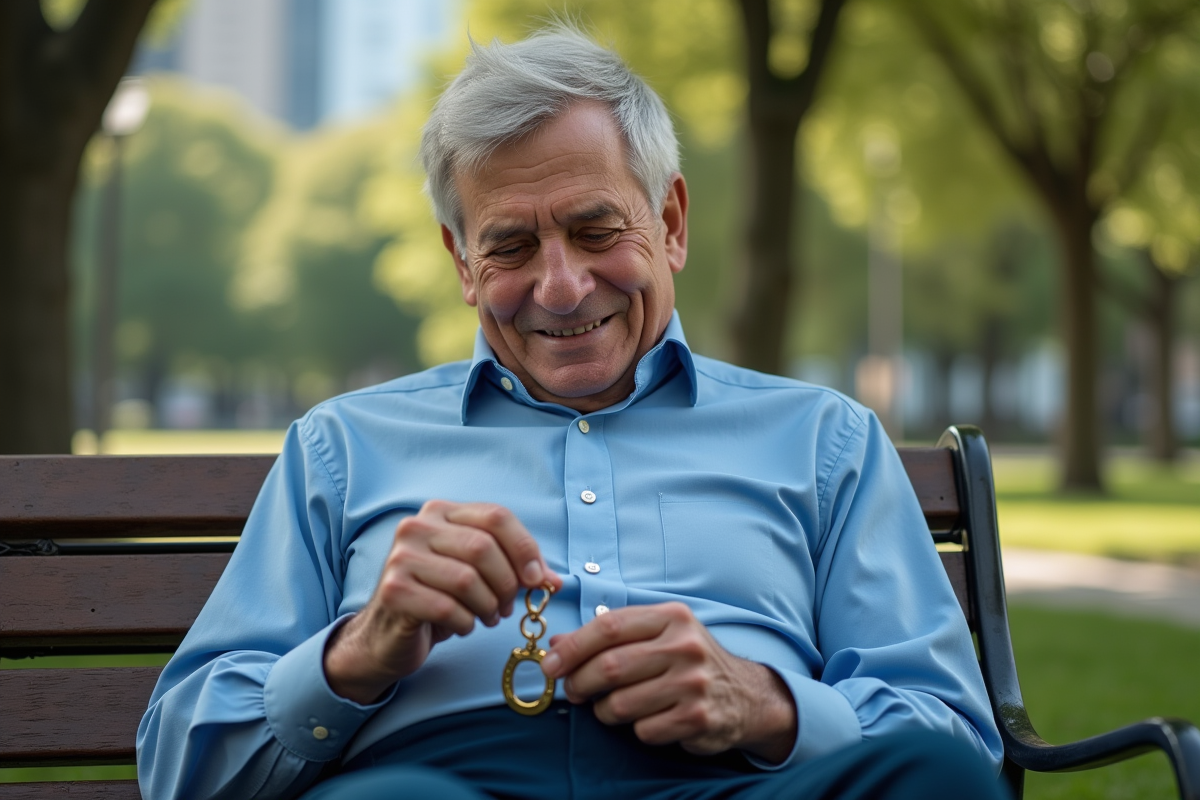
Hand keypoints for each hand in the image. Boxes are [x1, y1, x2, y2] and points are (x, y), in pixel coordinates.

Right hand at [324, 500, 561, 703]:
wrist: (387, 635)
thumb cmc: (438, 599)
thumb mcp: (477, 575)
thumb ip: (514, 569)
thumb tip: (554, 581)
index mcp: (441, 512)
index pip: (496, 516)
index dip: (524, 548)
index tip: (537, 579)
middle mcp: (417, 527)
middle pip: (483, 547)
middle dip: (506, 583)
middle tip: (506, 606)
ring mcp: (401, 557)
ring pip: (467, 579)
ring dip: (487, 606)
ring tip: (486, 617)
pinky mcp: (394, 591)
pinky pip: (447, 608)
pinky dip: (465, 623)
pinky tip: (462, 626)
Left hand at [541, 602, 796, 763]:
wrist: (745, 695)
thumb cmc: (689, 660)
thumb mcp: (658, 635)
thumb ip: (610, 636)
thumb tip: (556, 645)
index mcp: (671, 617)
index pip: (609, 627)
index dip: (573, 647)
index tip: (550, 664)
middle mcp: (685, 646)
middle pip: (610, 667)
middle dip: (580, 683)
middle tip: (574, 692)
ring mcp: (693, 684)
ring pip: (620, 704)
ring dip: (605, 711)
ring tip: (614, 706)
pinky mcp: (698, 718)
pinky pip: (643, 730)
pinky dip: (637, 729)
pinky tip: (650, 719)